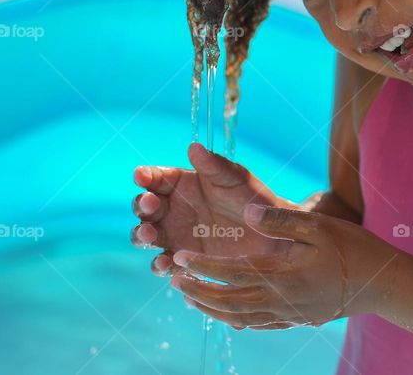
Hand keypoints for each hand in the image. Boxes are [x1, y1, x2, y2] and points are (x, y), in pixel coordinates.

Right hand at [131, 142, 295, 275]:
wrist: (271, 234)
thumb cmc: (253, 199)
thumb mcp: (236, 179)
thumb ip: (215, 166)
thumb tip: (194, 147)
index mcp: (182, 184)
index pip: (156, 178)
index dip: (145, 175)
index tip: (141, 176)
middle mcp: (173, 209)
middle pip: (145, 207)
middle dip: (142, 205)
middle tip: (150, 205)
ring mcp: (175, 235)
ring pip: (146, 235)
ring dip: (141, 235)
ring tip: (149, 234)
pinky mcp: (183, 260)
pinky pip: (164, 264)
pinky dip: (160, 265)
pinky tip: (166, 263)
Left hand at [169, 204, 397, 329]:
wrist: (382, 283)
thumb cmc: (352, 248)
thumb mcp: (319, 226)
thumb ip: (281, 220)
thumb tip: (247, 212)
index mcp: (282, 274)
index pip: (232, 272)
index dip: (204, 266)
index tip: (182, 257)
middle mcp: (280, 300)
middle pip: (229, 301)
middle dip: (199, 290)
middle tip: (174, 279)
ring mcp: (288, 314)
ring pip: (240, 317)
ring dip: (212, 308)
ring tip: (191, 297)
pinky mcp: (297, 319)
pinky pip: (258, 324)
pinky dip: (236, 319)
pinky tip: (228, 313)